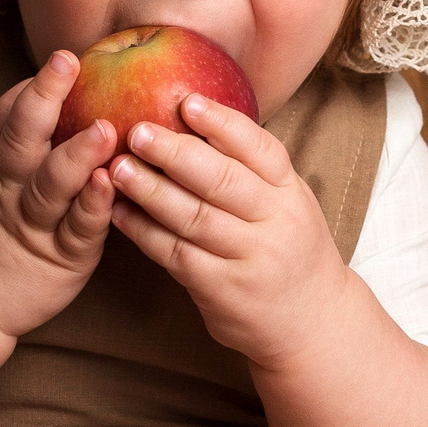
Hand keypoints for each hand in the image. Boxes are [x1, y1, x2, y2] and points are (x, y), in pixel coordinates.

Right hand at [0, 50, 118, 338]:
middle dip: (44, 98)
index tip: (59, 60)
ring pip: (52, 184)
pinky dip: (92, 205)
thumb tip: (32, 98)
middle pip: (24, 139)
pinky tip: (107, 182)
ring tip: (103, 127)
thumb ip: (6, 147)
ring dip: (76, 154)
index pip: (6, 122)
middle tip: (67, 62)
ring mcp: (36, 227)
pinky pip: (78, 229)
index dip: (27, 92)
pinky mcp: (63, 259)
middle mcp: (13, 193)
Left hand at [106, 93, 350, 367]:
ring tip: (117, 167)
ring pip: (193, 218)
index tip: (187, 101)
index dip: (222, 123)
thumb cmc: (288, 251)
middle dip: (175, 153)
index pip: (260, 149)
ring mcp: (249, 258)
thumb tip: (192, 117)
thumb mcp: (288, 204)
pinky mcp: (222, 290)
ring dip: (150, 191)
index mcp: (290, 192)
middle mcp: (275, 222)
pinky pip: (177, 255)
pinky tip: (119, 213)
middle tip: (137, 131)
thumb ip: (251, 171)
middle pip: (222, 181)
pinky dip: (145, 232)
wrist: (310, 324)